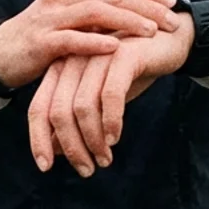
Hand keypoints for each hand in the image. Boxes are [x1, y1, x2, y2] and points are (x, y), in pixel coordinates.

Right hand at [0, 0, 179, 90]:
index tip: (171, 0)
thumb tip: (142, 9)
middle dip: (147, 6)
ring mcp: (51, 16)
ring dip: (127, 21)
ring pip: (96, 12)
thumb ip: (101, 8)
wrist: (1, 53)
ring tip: (151, 32)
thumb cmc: (45, 35)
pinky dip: (95, 42)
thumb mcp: (72, 13)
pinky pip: (72, 39)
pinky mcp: (42, 42)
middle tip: (171, 20)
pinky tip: (115, 49)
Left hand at [28, 16, 195, 174]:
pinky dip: (111, 121)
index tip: (45, 167)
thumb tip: (54, 151)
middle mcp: (74, 60)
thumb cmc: (131, 71)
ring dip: (93, 140)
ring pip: (82, 107)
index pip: (39, 108)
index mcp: (61, 69)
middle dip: (71, 147)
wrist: (170, 38)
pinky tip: (115, 138)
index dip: (38, 140)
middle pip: (57, 112)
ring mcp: (96, 55)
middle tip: (87, 170)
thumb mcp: (99, 99)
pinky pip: (110, 95)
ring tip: (105, 159)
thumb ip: (75, 120)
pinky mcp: (123, 54)